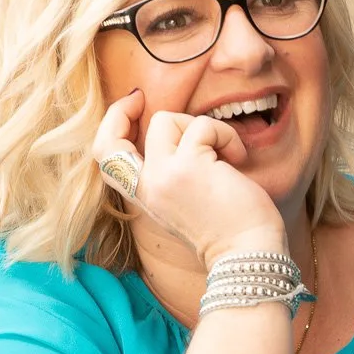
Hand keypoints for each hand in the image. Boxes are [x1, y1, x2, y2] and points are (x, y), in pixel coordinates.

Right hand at [92, 90, 286, 266]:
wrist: (249, 255)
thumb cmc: (230, 228)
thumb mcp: (185, 202)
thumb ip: (170, 174)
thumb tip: (177, 134)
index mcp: (146, 198)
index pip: (104, 159)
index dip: (111, 127)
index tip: (133, 108)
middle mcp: (148, 187)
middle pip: (111, 137)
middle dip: (125, 109)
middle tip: (144, 98)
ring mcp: (165, 176)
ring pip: (165, 120)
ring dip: (200, 126)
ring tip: (225, 152)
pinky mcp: (190, 167)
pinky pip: (203, 126)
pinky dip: (226, 135)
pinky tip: (239, 158)